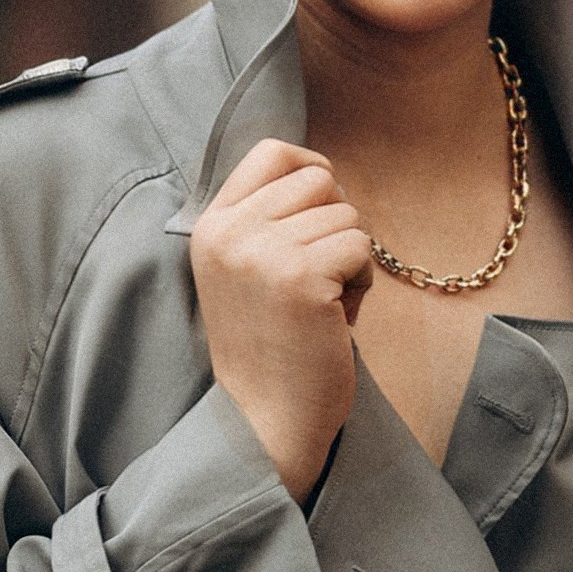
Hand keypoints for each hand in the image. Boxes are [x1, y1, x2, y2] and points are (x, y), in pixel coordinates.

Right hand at [188, 138, 371, 501]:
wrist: (264, 419)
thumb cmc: (269, 346)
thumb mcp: (244, 268)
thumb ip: (267, 220)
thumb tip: (322, 172)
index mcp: (211, 226)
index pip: (272, 152)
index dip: (311, 167)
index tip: (323, 205)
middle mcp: (230, 232)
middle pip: (318, 178)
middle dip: (336, 220)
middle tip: (321, 273)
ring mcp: (263, 252)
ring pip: (346, 213)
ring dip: (350, 256)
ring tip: (324, 302)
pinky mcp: (301, 277)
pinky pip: (360, 246)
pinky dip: (362, 280)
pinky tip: (337, 315)